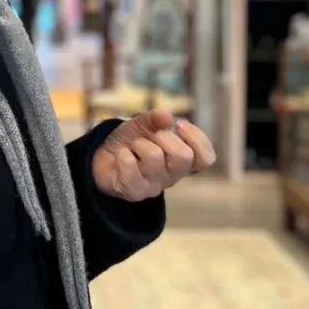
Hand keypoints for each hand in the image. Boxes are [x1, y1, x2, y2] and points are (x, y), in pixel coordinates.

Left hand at [92, 109, 215, 201]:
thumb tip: (167, 117)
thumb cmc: (131, 142)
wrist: (102, 158)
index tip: (180, 125)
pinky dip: (123, 153)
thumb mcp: (143, 124)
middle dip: (165, 137)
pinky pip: (130, 166)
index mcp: (181, 161)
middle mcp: (171, 177)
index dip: (197, 138)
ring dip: (140, 143)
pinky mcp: (133, 191)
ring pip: (155, 156)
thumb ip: (155, 119)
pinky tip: (121, 156)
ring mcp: (153, 186)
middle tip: (153, 135)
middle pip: (183, 157)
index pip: (206, 158)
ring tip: (133, 146)